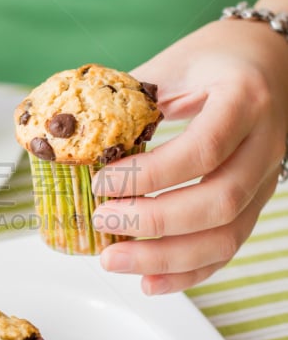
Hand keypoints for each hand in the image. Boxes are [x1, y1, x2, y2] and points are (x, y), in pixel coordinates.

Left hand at [92, 19, 287, 294]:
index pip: (200, 152)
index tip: (100, 183)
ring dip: (166, 259)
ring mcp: (268, 177)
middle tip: (102, 222)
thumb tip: (73, 134)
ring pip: (226, 236)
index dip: (146, 176)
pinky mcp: (258, 201)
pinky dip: (188, 271)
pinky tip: (149, 281)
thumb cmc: (218, 57)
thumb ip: (132, 99)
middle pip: (218, 203)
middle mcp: (265, 144)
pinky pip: (229, 248)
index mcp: (244, 100)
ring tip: (114, 261)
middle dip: (152, 223)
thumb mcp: (175, 63)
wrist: (275, 58)